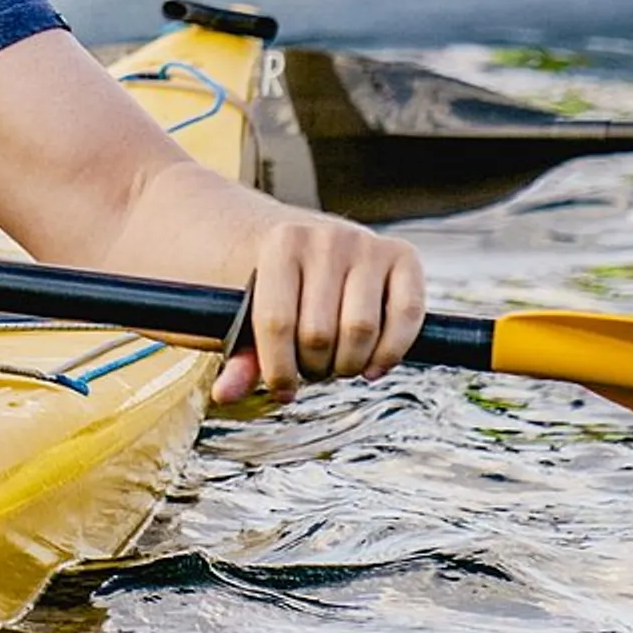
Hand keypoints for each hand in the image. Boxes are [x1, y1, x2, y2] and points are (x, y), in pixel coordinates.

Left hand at [213, 212, 424, 402]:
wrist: (307, 243)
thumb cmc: (276, 287)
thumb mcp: (250, 314)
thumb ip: (240, 354)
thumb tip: (225, 394)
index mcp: (280, 245)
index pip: (277, 322)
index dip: (279, 369)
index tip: (282, 391)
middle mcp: (326, 238)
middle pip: (320, 332)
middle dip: (314, 367)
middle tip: (311, 370)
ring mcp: (367, 244)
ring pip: (362, 330)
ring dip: (349, 365)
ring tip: (336, 366)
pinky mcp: (403, 255)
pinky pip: (407, 315)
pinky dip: (391, 353)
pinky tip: (371, 368)